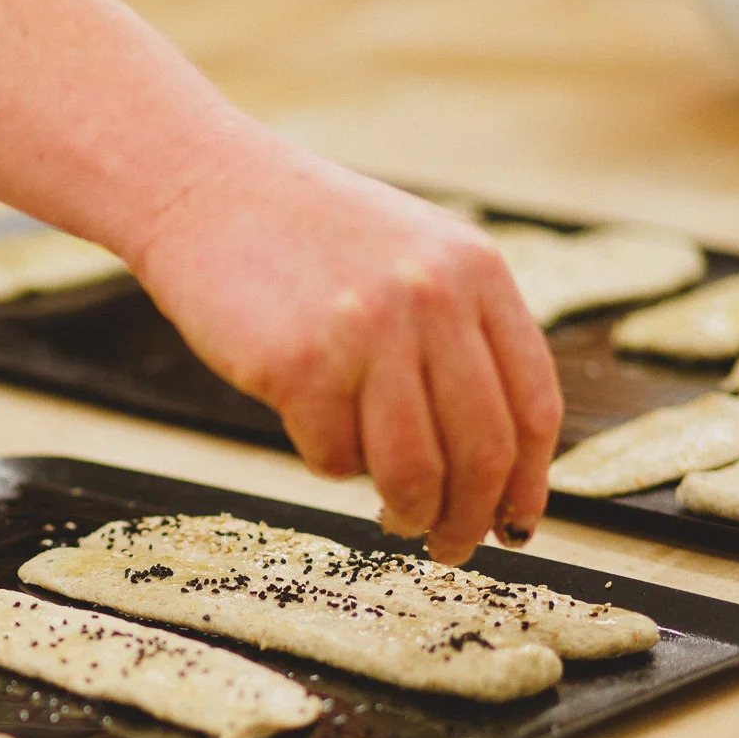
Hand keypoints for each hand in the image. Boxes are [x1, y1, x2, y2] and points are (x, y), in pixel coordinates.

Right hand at [133, 138, 562, 564]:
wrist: (206, 190)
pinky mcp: (299, 365)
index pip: (532, 405)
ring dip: (408, 513)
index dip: (528, 481)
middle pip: (481, 450)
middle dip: (470, 519)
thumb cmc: (304, 236)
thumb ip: (458, 335)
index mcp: (475, 272)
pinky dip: (329, 463)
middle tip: (453, 547)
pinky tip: (316, 435)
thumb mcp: (412, 258)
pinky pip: (332, 456)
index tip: (515, 522)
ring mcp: (366, 332)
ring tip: (394, 519)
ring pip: (413, 471)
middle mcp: (432, 299)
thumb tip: (489, 460)